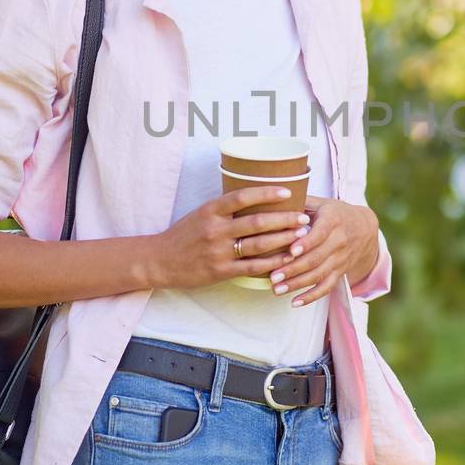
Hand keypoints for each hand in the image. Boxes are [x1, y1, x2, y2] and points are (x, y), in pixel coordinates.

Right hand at [150, 186, 312, 288]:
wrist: (160, 260)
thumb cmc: (184, 235)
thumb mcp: (201, 214)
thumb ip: (225, 208)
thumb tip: (257, 197)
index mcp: (210, 210)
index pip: (242, 197)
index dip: (266, 193)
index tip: (287, 192)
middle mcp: (215, 229)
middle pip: (257, 222)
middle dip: (284, 219)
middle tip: (303, 217)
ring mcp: (218, 251)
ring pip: (258, 244)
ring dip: (283, 239)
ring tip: (301, 235)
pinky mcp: (221, 271)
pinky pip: (252, 266)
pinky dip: (272, 262)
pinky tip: (287, 259)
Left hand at [267, 195, 378, 307]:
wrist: (364, 227)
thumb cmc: (333, 212)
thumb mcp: (321, 202)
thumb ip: (299, 201)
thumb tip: (270, 199)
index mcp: (333, 220)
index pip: (320, 234)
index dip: (306, 243)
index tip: (290, 250)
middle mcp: (339, 240)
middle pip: (316, 258)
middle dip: (294, 269)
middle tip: (273, 276)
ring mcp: (340, 259)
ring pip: (319, 275)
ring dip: (297, 284)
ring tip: (276, 289)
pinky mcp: (340, 272)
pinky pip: (327, 287)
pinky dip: (312, 297)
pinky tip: (295, 303)